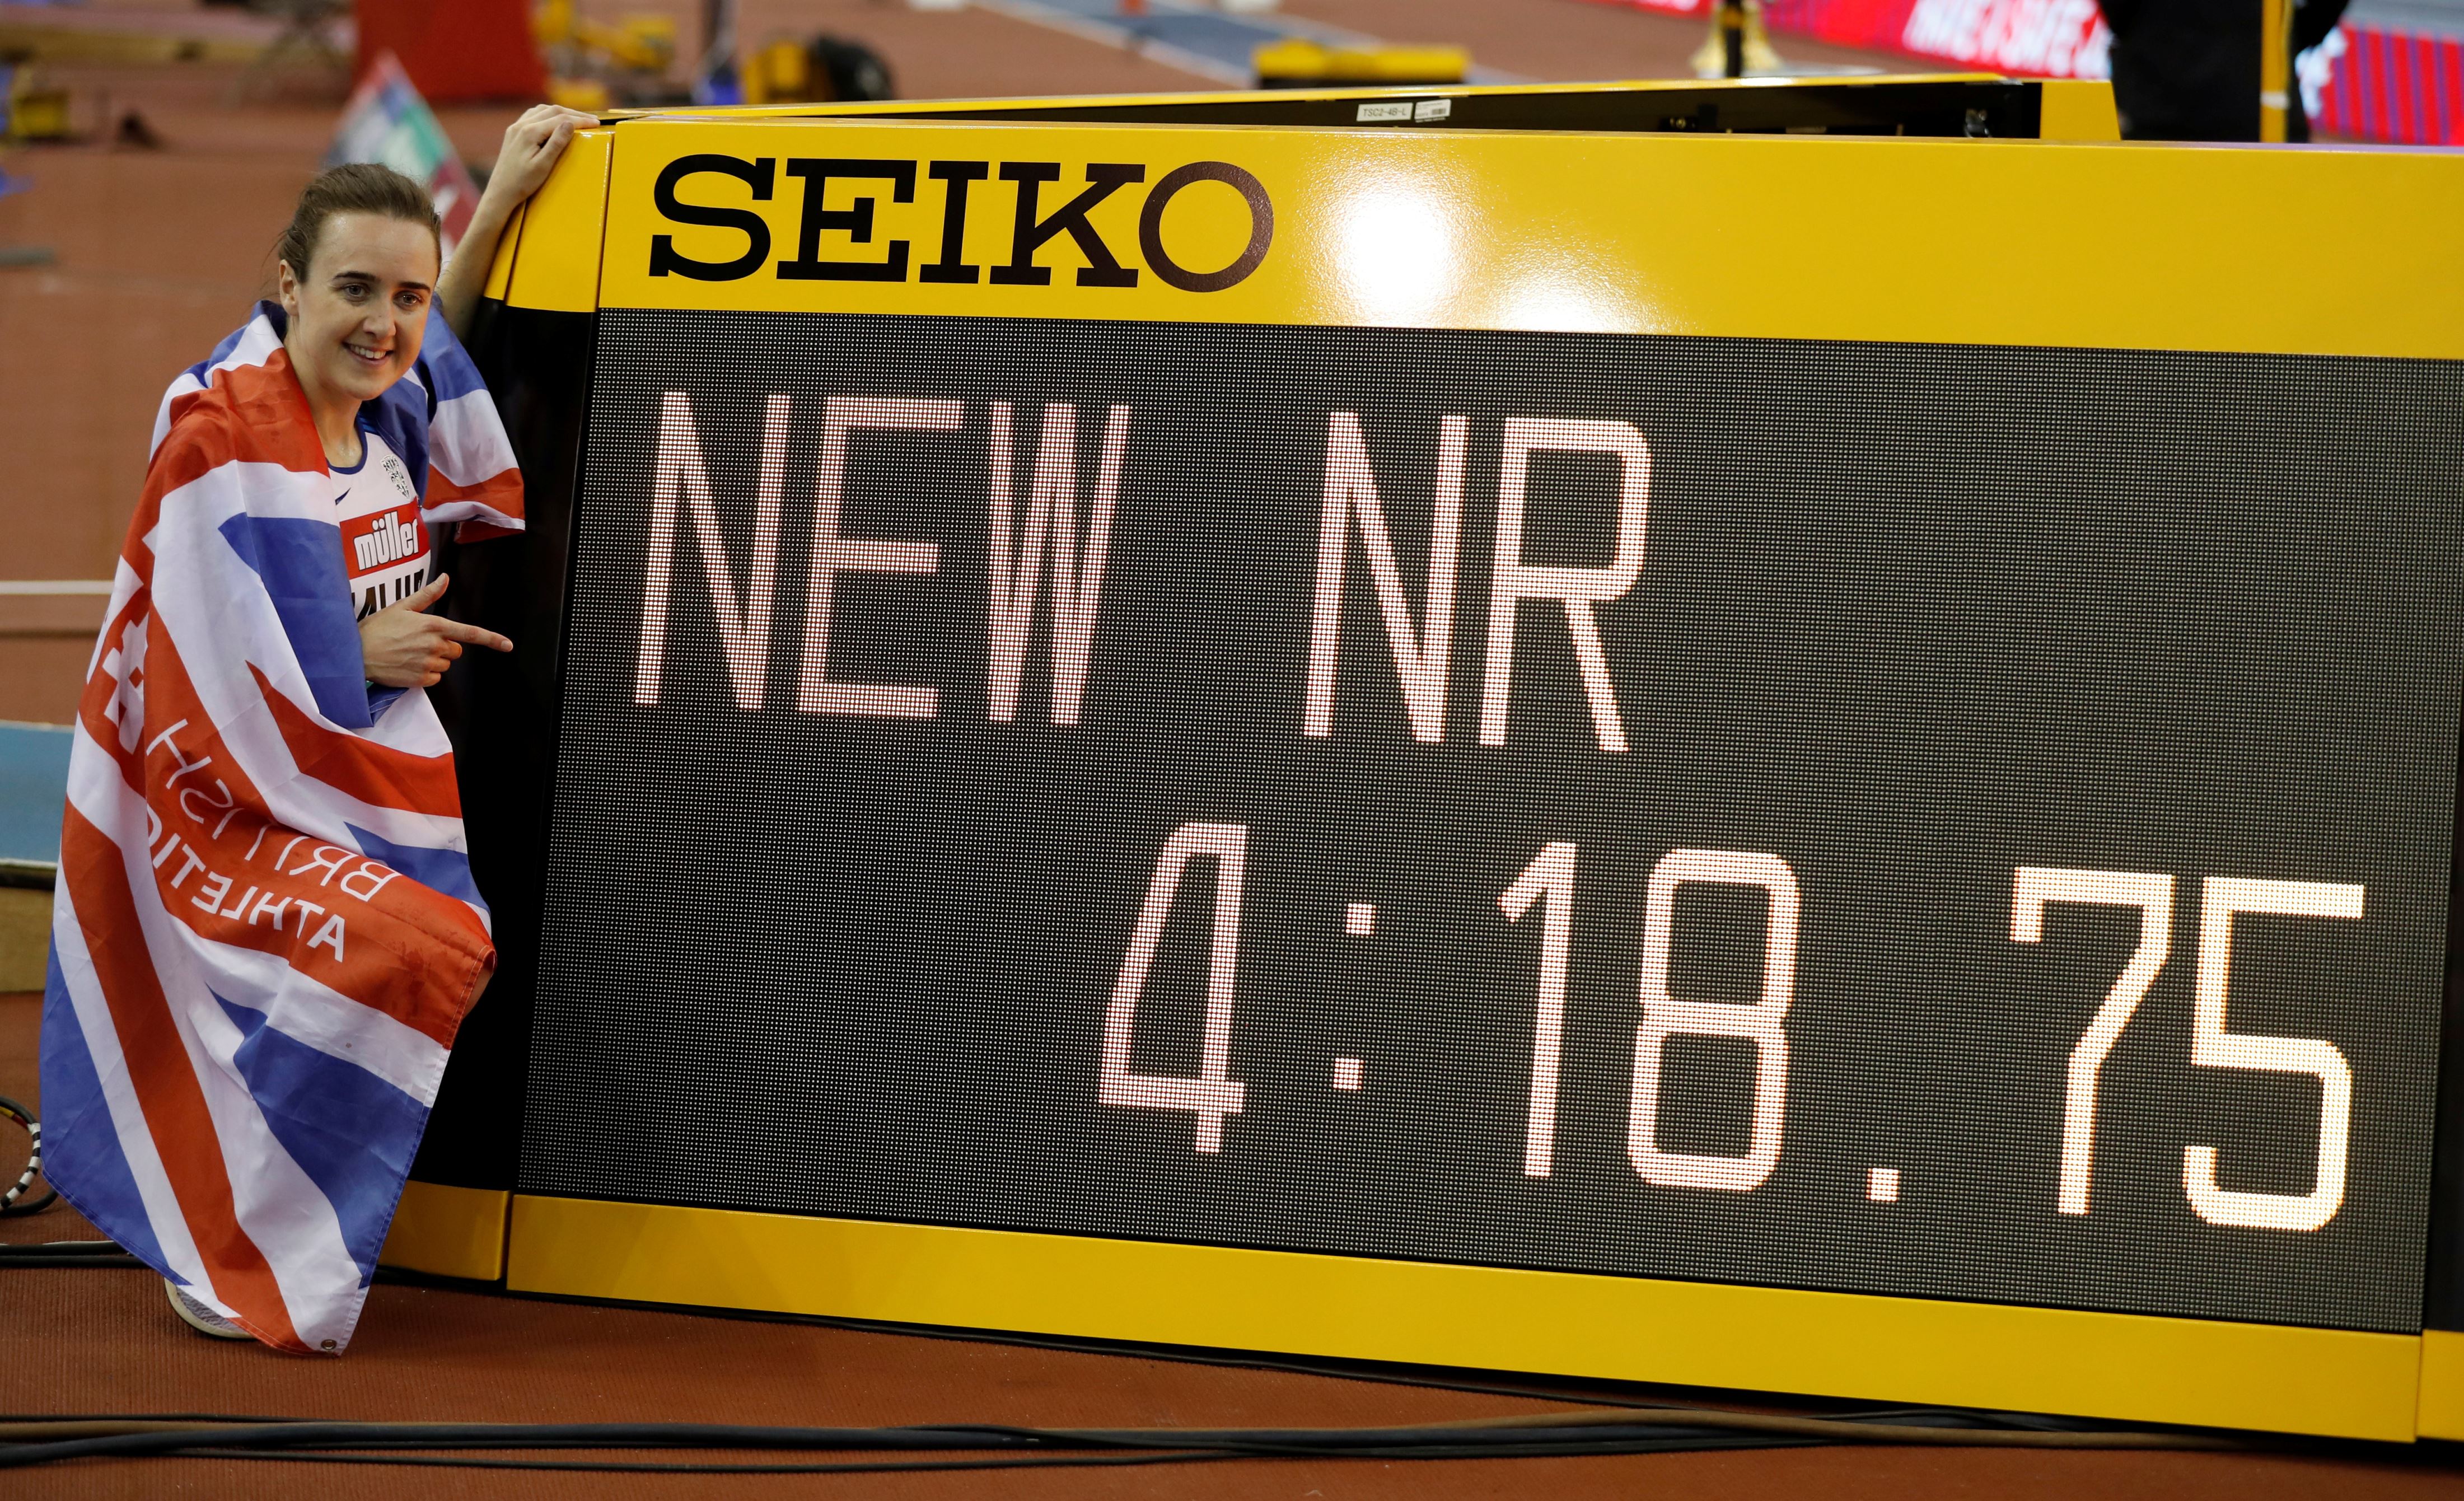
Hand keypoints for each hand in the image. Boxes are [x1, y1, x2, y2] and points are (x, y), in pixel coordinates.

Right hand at [359, 575, 512, 688]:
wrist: (355, 653)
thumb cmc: (377, 628)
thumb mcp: (402, 606)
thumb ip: (428, 594)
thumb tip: (446, 578)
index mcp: (434, 625)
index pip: (469, 632)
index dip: (492, 639)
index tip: (508, 645)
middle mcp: (435, 645)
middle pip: (456, 650)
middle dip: (444, 646)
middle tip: (419, 641)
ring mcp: (428, 664)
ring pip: (445, 665)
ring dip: (434, 660)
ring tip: (409, 652)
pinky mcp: (420, 680)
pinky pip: (435, 678)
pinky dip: (425, 674)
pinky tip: (407, 665)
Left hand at [481, 104, 598, 209]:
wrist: (500, 192)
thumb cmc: (522, 183)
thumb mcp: (543, 165)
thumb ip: (556, 143)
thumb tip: (570, 123)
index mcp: (530, 132)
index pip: (560, 119)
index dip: (580, 120)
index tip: (597, 123)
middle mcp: (522, 125)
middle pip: (552, 110)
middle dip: (574, 113)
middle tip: (592, 120)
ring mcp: (516, 127)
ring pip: (542, 110)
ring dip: (561, 112)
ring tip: (576, 118)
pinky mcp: (513, 132)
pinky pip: (533, 115)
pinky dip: (547, 114)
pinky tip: (554, 120)